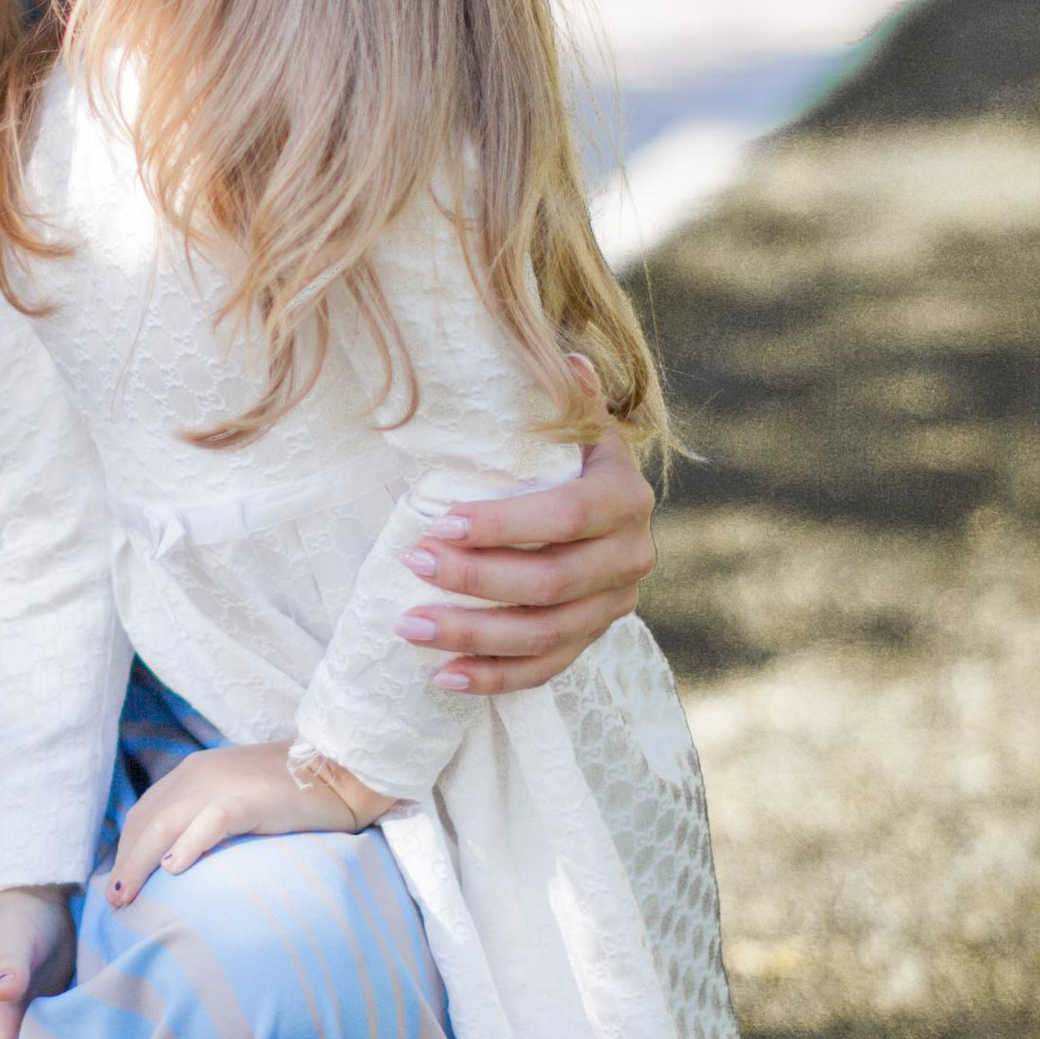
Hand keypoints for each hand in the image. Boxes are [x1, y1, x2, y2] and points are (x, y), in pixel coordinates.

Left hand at [109, 742, 390, 908]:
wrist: (340, 770)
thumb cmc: (292, 793)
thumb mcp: (237, 797)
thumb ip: (206, 818)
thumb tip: (180, 860)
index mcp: (193, 773)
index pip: (146, 813)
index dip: (127, 849)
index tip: (119, 882)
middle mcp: (199, 775)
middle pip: (147, 821)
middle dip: (126, 862)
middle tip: (116, 900)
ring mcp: (223, 785)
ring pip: (166, 823)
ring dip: (141, 861)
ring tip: (128, 894)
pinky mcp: (251, 799)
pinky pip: (212, 821)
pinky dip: (189, 843)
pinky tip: (174, 868)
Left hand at [395, 359, 654, 695]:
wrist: (601, 506)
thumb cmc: (566, 456)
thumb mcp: (571, 422)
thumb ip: (569, 397)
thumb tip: (567, 360)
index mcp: (625, 496)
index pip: (567, 516)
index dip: (505, 525)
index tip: (440, 523)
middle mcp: (630, 555)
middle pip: (552, 582)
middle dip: (475, 579)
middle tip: (410, 566)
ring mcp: (613, 605)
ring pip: (544, 634)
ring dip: (473, 636)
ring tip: (409, 627)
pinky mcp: (591, 639)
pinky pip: (544, 670)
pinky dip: (493, 678)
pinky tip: (442, 676)